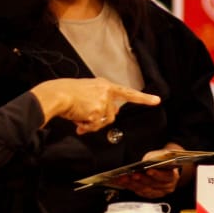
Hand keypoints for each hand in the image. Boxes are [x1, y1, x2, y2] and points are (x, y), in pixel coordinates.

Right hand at [29, 77, 159, 133]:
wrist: (57, 94)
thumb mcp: (87, 91)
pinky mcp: (97, 112)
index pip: (128, 92)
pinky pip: (94, 127)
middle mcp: (107, 92)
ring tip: (79, 117)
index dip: (143, 98)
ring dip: (91, 124)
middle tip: (85, 118)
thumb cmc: (67, 92)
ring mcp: (103, 102)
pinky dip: (85, 127)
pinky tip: (77, 121)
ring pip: (104, 122)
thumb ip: (99, 100)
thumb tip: (106, 117)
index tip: (156, 100)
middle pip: (112, 114)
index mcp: (105, 85)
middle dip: (100, 120)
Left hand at [112, 147, 180, 198]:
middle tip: (132, 175)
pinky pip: (139, 192)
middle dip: (141, 179)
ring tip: (123, 179)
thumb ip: (154, 158)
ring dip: (132, 184)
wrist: (164, 165)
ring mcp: (158, 192)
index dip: (157, 174)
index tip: (148, 170)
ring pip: (144, 190)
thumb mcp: (160, 155)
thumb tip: (145, 161)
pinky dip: (130, 187)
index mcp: (172, 176)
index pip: (166, 176)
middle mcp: (167, 187)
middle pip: (153, 184)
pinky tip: (122, 183)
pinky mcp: (149, 194)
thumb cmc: (162, 159)